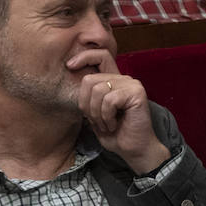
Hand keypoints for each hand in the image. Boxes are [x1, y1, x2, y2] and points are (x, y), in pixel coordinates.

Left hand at [69, 48, 169, 172]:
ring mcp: (131, 84)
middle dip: (86, 105)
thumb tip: (72, 81)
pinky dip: (107, 117)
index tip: (69, 66)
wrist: (134, 150)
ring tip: (106, 125)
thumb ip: (88, 98)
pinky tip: (114, 125)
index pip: (99, 55)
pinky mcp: (137, 93)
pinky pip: (109, 100)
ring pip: (98, 90)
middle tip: (96, 121)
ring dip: (97, 114)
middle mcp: (124, 78)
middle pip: (90, 79)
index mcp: (114, 81)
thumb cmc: (115, 135)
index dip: (83, 57)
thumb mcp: (94, 114)